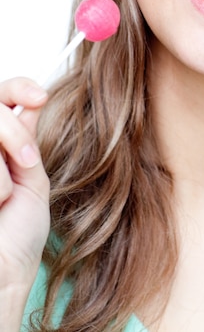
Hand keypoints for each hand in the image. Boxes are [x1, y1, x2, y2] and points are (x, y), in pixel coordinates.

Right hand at [0, 78, 49, 302]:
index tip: (40, 97)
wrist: (3, 276)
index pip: (0, 96)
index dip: (18, 87)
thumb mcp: (31, 179)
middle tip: (27, 160)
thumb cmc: (18, 236)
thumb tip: (33, 100)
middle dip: (11, 131)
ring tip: (2, 199)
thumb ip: (24, 140)